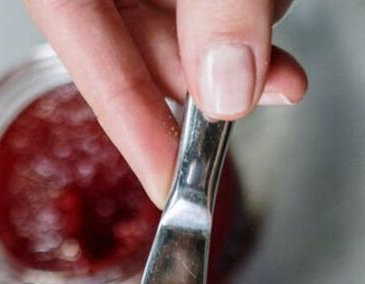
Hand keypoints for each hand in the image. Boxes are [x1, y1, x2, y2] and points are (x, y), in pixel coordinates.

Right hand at [23, 0, 308, 204]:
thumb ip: (215, 7)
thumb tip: (228, 83)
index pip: (83, 54)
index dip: (129, 125)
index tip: (168, 184)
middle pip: (133, 42)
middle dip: (210, 83)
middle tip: (269, 101)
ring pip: (173, 25)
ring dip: (235, 50)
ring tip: (281, 67)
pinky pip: (196, 3)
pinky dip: (236, 15)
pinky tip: (263, 11)